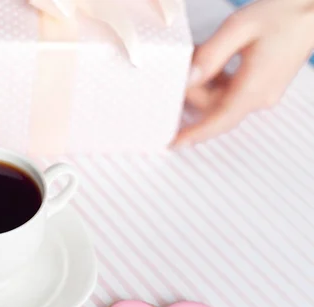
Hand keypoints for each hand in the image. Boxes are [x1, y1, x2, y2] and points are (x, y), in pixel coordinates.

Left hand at [173, 0, 313, 145]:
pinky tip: (212, 59)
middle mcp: (260, 96)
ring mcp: (262, 93)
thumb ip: (210, 55)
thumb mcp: (239, 28)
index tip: (172, 142)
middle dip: (193, 88)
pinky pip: (229, 92)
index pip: (219, 120)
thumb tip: (188, 78)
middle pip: (212, 107)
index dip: (193, 134)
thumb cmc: (285, 13)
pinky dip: (214, 79)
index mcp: (256, 86)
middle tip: (184, 63)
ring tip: (200, 53)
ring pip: (219, 99)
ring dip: (203, 82)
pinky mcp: (261, 87)